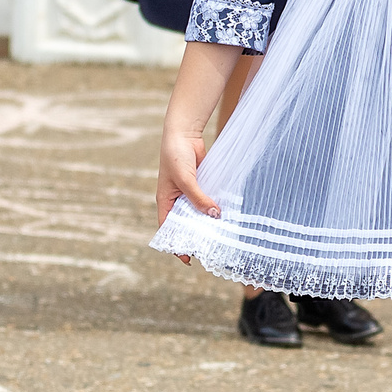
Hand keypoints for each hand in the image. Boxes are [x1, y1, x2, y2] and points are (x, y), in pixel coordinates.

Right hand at [156, 125, 217, 255]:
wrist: (184, 133)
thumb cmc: (176, 155)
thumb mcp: (186, 179)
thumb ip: (198, 197)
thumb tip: (214, 215)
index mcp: (165, 201)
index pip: (168, 229)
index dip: (176, 244)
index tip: (188, 258)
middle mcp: (176, 200)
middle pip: (185, 223)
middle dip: (195, 235)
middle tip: (210, 249)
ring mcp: (189, 193)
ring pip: (198, 213)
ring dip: (207, 222)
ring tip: (220, 236)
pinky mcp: (201, 185)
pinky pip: (207, 201)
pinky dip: (214, 207)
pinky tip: (226, 216)